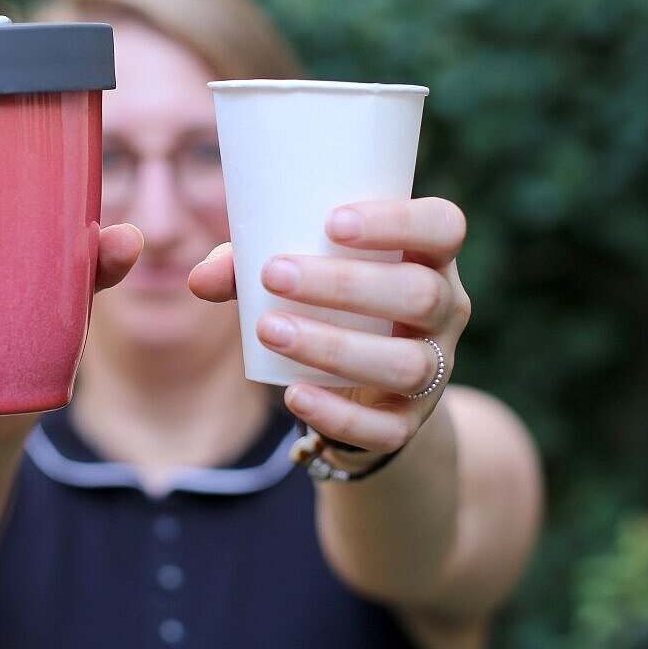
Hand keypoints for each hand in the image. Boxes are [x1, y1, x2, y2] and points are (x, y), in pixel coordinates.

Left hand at [189, 198, 470, 454]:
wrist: (359, 390)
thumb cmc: (325, 305)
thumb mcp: (296, 277)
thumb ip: (247, 268)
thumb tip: (201, 279)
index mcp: (428, 258)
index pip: (443, 227)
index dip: (398, 221)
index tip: (332, 222)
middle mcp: (446, 311)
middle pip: (420, 294)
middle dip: (344, 284)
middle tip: (274, 274)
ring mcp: (434, 370)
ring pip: (406, 363)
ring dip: (334, 347)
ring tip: (271, 330)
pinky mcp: (409, 422)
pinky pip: (387, 427)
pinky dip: (338, 414)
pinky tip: (294, 395)